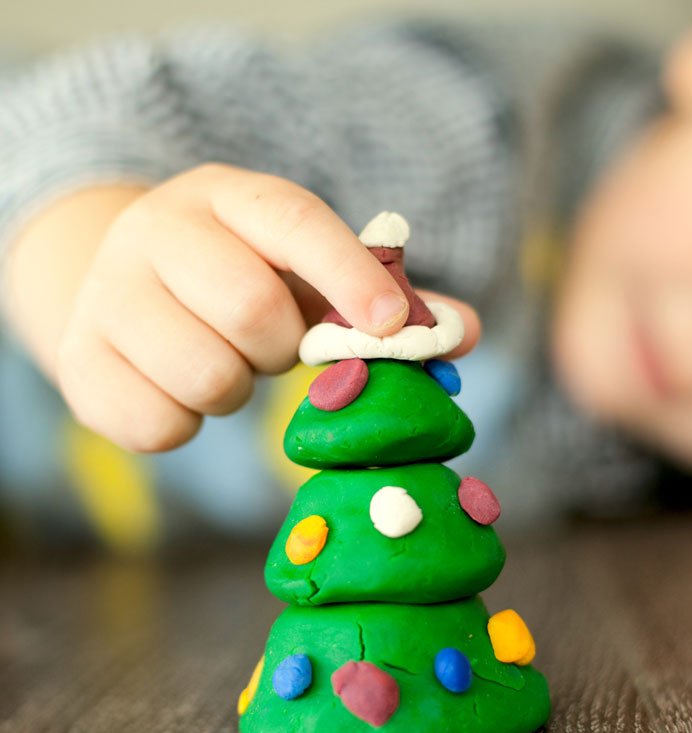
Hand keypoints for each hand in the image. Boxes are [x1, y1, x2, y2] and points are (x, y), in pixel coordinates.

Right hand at [54, 164, 479, 451]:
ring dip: (235, 387)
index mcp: (228, 198)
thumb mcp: (302, 273)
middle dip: (281, 347)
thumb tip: (461, 332)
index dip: (347, 272)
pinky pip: (159, 425)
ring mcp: (108, 296)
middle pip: (252, 308)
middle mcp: (158, 232)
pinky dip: (188, 423)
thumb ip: (380, 302)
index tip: (389, 322)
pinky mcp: (80, 363)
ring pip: (207, 375)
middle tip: (272, 345)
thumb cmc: (236, 279)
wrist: (122, 287)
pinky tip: (180, 390)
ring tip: (224, 363)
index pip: (295, 221)